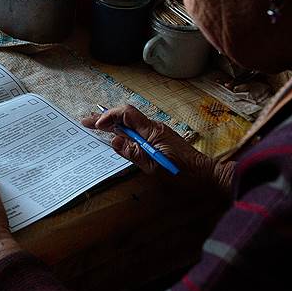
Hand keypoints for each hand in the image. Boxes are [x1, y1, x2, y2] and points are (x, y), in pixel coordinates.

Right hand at [81, 105, 234, 190]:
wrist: (206, 176)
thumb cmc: (183, 173)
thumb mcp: (155, 166)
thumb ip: (134, 153)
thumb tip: (114, 140)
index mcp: (152, 131)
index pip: (127, 114)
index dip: (109, 117)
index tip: (96, 126)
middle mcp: (154, 128)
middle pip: (126, 116)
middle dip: (105, 118)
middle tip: (85, 122)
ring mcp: (157, 133)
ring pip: (130, 123)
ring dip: (112, 124)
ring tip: (95, 127)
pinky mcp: (160, 140)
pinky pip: (137, 131)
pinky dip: (123, 131)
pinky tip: (116, 137)